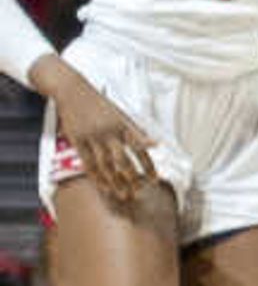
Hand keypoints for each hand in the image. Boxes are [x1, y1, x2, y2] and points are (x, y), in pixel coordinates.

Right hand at [44, 65, 158, 210]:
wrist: (74, 91)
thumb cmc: (100, 103)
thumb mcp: (121, 113)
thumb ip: (136, 130)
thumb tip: (154, 144)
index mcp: (124, 124)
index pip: (140, 148)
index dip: (148, 164)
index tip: (155, 179)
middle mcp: (110, 132)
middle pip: (123, 160)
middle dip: (131, 178)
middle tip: (138, 192)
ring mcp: (93, 137)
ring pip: (105, 165)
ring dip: (114, 182)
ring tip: (122, 195)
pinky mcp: (78, 141)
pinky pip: (88, 163)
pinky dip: (96, 176)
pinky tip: (103, 186)